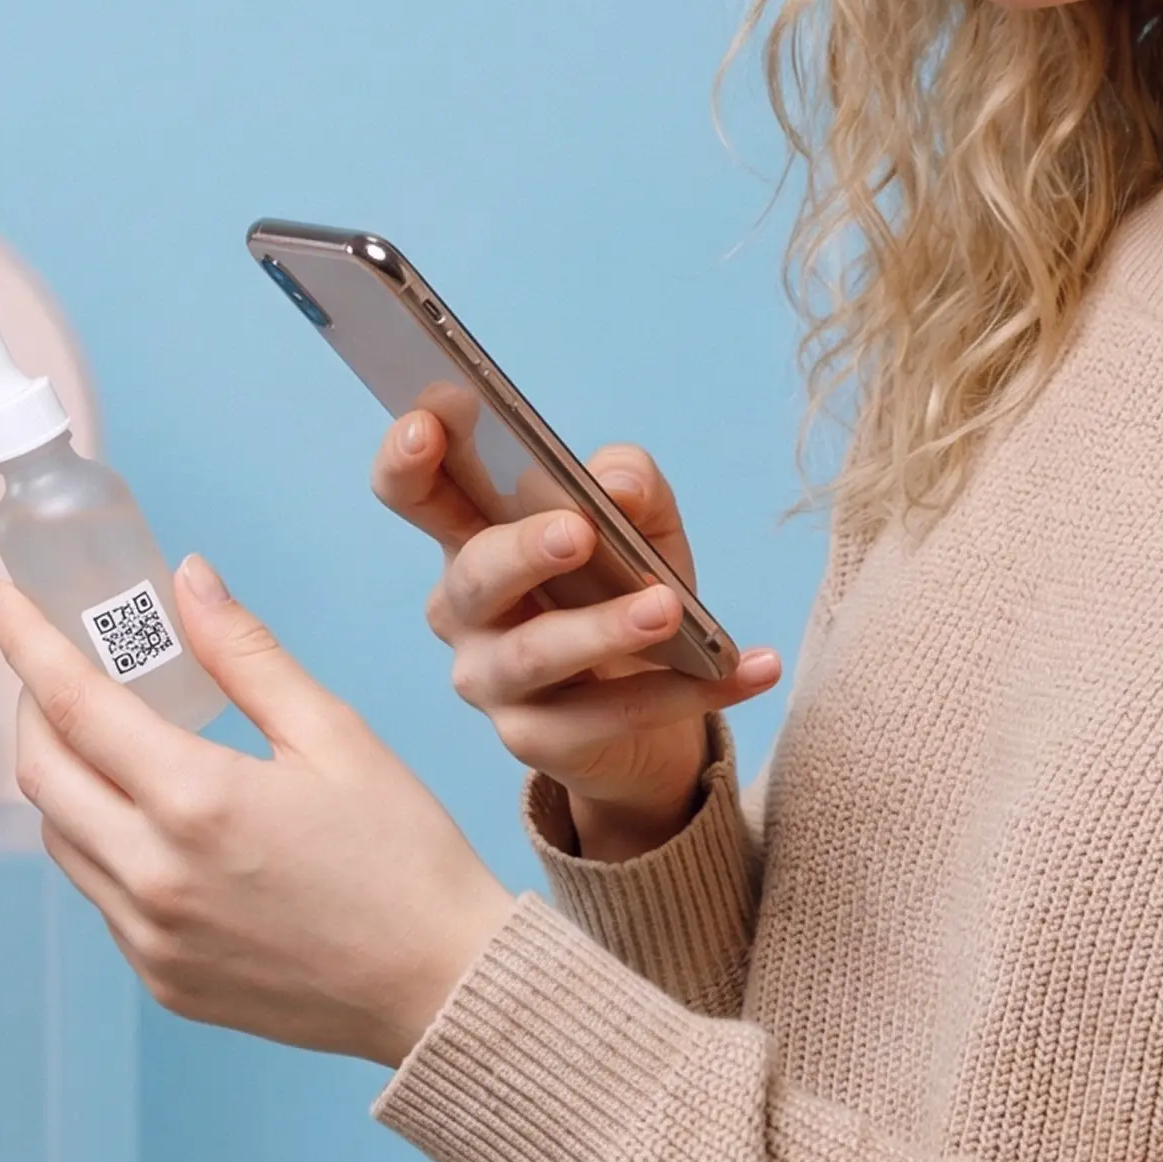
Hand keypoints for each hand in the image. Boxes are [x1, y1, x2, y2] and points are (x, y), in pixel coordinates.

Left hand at [0, 556, 515, 1065]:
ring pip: (61, 840)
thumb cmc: (402, 854)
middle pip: (42, 775)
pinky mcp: (161, 979)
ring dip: (65, 779)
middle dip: (33, 708)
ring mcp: (150, 938)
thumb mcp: (334, 735)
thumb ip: (246, 655)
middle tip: (57, 669)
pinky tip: (155, 821)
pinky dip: (105, 843)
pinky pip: (102, 896)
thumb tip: (187, 581)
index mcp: (197, 800)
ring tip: (106, 739)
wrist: (439, 985)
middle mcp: (153, 875)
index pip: (74, 704)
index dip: (26, 643)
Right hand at [372, 420, 781, 863]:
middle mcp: (464, 610)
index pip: (415, 493)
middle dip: (523, 550)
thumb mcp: (641, 525)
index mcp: (472, 537)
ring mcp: (491, 680)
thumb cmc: (623, 590)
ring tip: (666, 609)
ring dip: (604, 628)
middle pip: (474, 575)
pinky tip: (753, 666)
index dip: (409, 458)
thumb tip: (617, 488)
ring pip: (537, 653)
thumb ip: (630, 487)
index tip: (431, 420)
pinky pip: (610, 714)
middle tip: (578, 531)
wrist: (652, 707)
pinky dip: (688, 691)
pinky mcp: (535, 740)